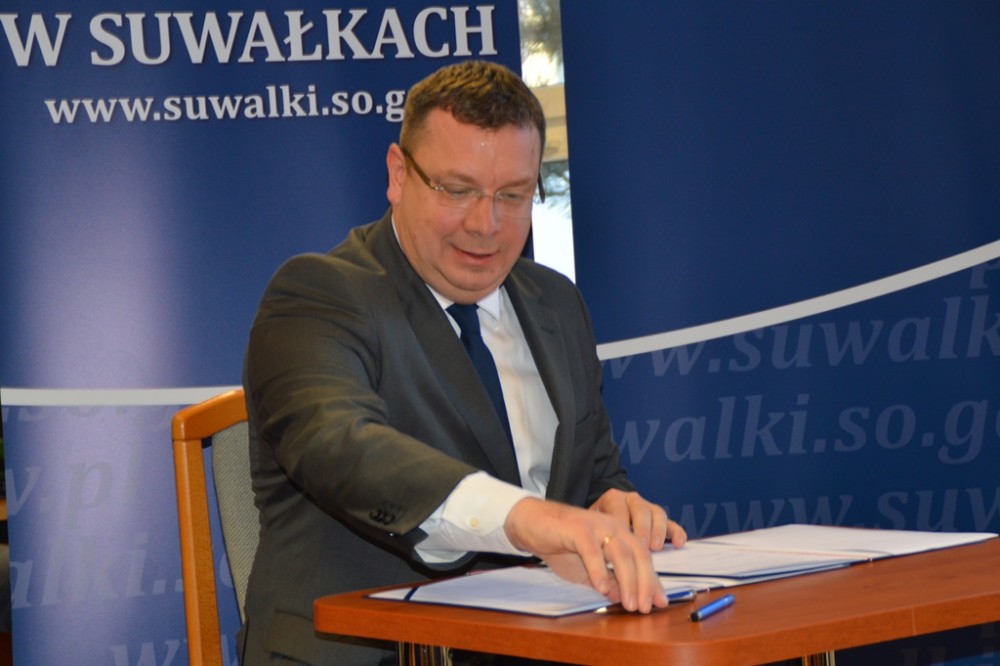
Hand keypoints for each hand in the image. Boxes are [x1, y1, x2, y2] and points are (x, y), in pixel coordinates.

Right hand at [503, 497, 667, 612]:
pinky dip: (599, 570)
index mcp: (618, 533)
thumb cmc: (559, 544)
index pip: (643, 557)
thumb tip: (623, 597)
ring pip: (620, 553)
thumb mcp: (586, 568)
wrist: (530, 523)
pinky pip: (593, 551)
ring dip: (628, 581)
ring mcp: (596, 525)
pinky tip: (602, 589)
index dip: (652, 580)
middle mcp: (612, 526)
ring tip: (629, 604)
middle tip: (646, 607)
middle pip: (638, 554)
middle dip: (646, 582)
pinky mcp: (577, 528)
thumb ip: (606, 580)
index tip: (660, 602)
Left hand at [588, 488, 687, 549]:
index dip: (620, 526)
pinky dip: (677, 532)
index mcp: (613, 499)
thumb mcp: (592, 527)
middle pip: (640, 510)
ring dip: (658, 531)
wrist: (602, 516)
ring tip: (655, 548)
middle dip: (642, 529)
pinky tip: (679, 544)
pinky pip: (671, 523)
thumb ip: (597, 541)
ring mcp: (648, 508)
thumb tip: (603, 573)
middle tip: (642, 546)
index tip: (621, 543)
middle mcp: (632, 500)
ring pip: (657, 514)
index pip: (617, 510)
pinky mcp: (660, 519)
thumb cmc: (596, 526)